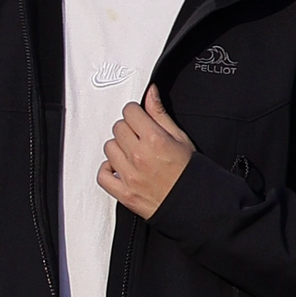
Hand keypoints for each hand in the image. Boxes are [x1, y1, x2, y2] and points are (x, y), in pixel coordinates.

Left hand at [99, 84, 194, 218]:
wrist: (192, 203)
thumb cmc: (189, 173)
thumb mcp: (180, 137)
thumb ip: (160, 113)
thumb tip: (150, 93)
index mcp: (154, 139)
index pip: (129, 112)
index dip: (135, 113)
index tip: (140, 119)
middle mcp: (139, 156)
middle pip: (118, 128)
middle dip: (128, 129)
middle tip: (140, 138)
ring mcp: (129, 175)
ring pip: (109, 148)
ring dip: (118, 148)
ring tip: (132, 154)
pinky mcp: (123, 193)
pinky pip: (102, 175)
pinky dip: (108, 170)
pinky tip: (119, 168)